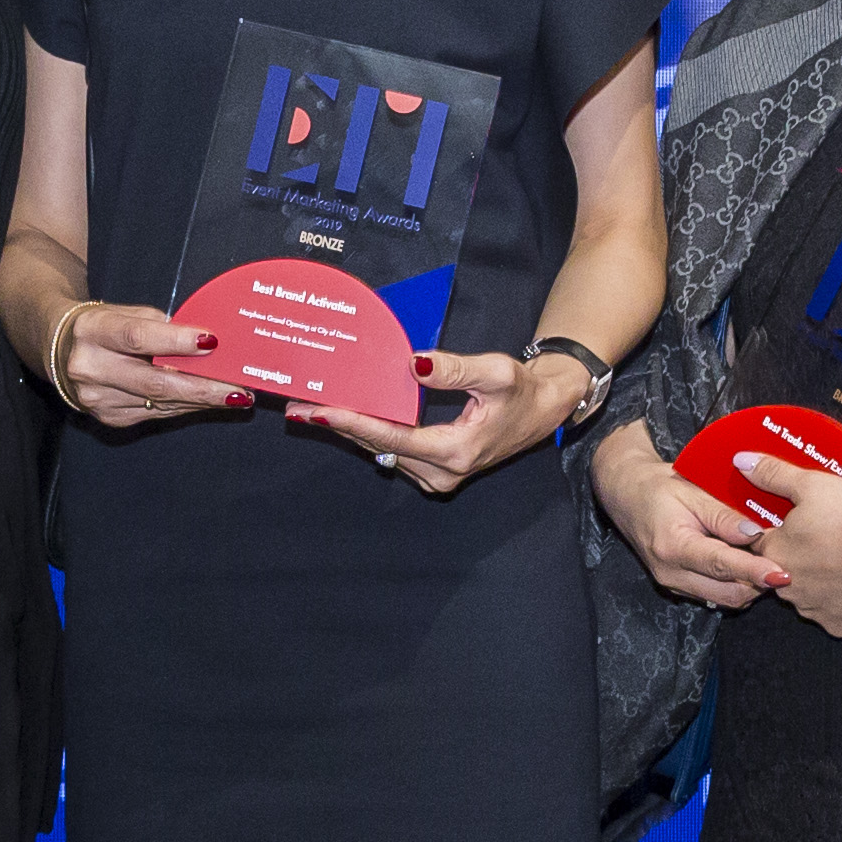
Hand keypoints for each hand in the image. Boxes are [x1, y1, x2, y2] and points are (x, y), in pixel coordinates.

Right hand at [53, 299, 252, 431]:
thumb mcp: (125, 312)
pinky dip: (183, 407)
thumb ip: (160, 326)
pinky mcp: (108, 418)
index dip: (176, 341)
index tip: (212, 343)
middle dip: (202, 388)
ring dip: (200, 401)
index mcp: (93, 331)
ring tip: (233, 396)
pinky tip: (205, 402)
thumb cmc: (102, 326)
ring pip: (159, 403)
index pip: (138, 337)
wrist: (59, 349)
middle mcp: (90, 368)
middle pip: (154, 382)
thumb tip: (206, 344)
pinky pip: (155, 414)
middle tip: (237, 390)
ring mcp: (97, 399)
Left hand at [290, 347, 569, 497]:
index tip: (317, 412)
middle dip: (339, 426)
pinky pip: (393, 452)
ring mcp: (438, 477)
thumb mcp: (496, 372)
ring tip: (312, 408)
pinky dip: (370, 433)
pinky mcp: (435, 472)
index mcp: (455, 452)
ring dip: (351, 430)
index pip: (392, 436)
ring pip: (383, 452)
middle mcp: (442, 473)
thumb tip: (415, 364)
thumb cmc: (523, 391)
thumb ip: (454, 369)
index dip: (353, 422)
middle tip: (298, 407)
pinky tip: (345, 416)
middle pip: (379, 447)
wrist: (544, 410)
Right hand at [592, 421, 774, 608]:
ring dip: (749, 587)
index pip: (721, 564)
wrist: (627, 496)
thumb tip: (755, 533)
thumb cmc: (658, 488)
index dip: (754, 570)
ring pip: (724, 600)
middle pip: (727, 593)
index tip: (782, 573)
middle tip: (786, 567)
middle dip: (758, 584)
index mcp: (673, 546)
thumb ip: (723, 516)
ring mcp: (674, 584)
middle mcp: (671, 573)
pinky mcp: (679, 588)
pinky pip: (715, 596)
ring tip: (769, 565)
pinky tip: (749, 567)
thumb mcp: (692, 491)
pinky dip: (736, 585)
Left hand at [739, 451, 841, 636]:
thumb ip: (773, 474)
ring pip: (811, 595)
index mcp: (775, 552)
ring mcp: (815, 609)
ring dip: (822, 582)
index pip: (757, 544)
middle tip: (827, 540)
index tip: (790, 526)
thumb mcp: (810, 484)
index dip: (774, 533)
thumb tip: (742, 461)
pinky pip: (839, 614)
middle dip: (800, 559)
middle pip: (784, 572)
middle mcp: (788, 587)